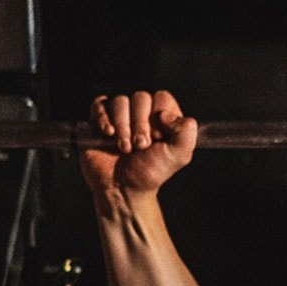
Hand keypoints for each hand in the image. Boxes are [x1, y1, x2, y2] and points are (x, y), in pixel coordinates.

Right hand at [80, 90, 198, 196]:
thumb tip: (166, 114)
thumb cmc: (150, 172)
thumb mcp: (178, 155)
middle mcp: (141, 112)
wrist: (122, 187)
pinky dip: (104, 119)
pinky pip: (100, 104)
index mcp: (163, 117)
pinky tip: (109, 135)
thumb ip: (187, 132)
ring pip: (120, 101)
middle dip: (141, 124)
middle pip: (140, 97)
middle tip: (140, 146)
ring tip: (125, 148)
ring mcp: (120, 114)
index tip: (158, 138)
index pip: (162, 98)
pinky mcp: (99, 119)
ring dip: (123, 127)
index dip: (160, 116)